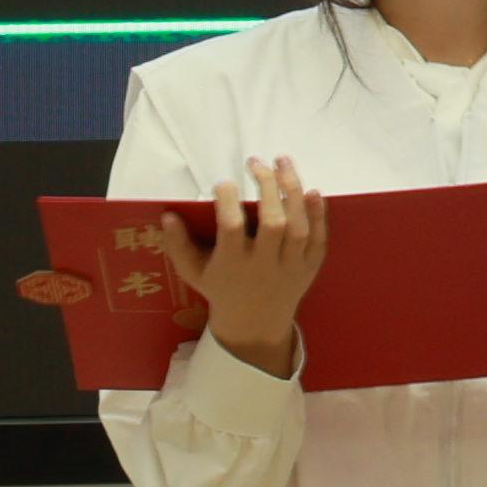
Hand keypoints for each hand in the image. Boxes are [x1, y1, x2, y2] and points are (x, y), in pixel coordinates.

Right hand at [150, 160, 328, 378]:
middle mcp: (264, 265)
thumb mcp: (194, 272)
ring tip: (283, 162)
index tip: (223, 182)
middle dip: (267, 187)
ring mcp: (290, 266)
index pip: (231, 228)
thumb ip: (178, 245)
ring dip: (293, 190)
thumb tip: (168, 215)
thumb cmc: (220, 289)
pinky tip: (311, 189)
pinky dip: (318, 214)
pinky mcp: (310, 266)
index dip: (227, 201)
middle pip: (273, 222)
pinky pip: (318, 238)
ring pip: (298, 226)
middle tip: (255, 162)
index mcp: (232, 265)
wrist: (254, 324)